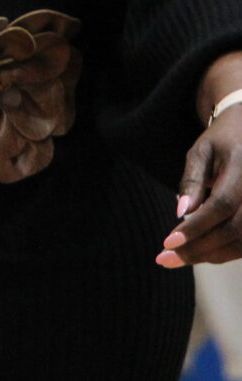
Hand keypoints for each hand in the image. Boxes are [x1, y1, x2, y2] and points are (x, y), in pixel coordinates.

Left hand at [161, 54, 241, 266]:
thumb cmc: (221, 141)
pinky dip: (227, 252)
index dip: (198, 226)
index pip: (223, 204)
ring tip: (179, 259)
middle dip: (200, 248)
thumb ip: (192, 181)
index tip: (168, 241)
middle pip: (235, 230)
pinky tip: (202, 252)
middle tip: (166, 259)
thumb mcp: (200, 152)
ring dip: (212, 255)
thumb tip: (180, 214)